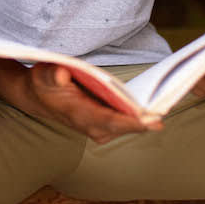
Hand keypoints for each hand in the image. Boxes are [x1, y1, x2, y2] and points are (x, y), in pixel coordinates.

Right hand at [20, 62, 160, 143]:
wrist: (38, 98)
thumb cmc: (44, 84)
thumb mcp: (44, 74)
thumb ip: (53, 74)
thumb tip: (62, 74)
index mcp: (78, 114)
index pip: (109, 121)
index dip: (131, 121)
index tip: (151, 120)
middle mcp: (91, 126)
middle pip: (125, 126)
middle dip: (145, 122)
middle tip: (166, 113)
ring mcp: (99, 129)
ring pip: (128, 126)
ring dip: (146, 120)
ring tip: (165, 109)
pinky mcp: (105, 126)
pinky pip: (127, 123)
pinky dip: (140, 118)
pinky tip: (154, 108)